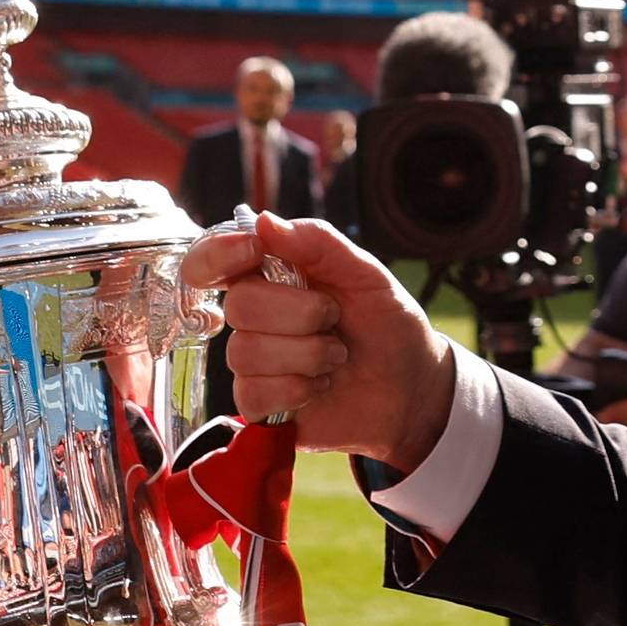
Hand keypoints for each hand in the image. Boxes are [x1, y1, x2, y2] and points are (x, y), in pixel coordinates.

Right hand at [183, 213, 454, 467]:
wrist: (414, 387)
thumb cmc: (388, 323)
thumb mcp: (366, 274)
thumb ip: (318, 243)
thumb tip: (263, 221)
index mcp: (272, 273)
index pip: (212, 257)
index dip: (220, 252)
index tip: (255, 250)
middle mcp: (256, 315)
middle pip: (238, 306)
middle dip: (300, 313)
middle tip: (335, 318)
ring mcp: (255, 361)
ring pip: (245, 353)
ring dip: (308, 355)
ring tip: (337, 356)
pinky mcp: (261, 404)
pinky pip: (251, 396)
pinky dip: (297, 389)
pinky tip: (321, 386)